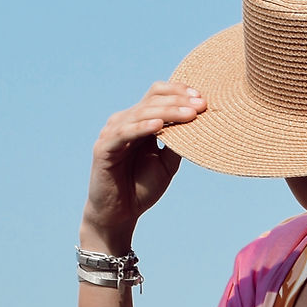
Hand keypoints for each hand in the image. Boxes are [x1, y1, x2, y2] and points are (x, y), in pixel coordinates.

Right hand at [80, 83, 205, 254]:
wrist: (119, 215)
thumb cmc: (141, 188)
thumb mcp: (167, 163)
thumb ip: (177, 143)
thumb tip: (197, 123)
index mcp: (139, 121)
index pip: (157, 94)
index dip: (179, 91)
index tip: (203, 99)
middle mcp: (124, 121)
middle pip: (152, 100)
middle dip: (179, 101)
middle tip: (201, 106)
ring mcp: (112, 133)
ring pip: (140, 113)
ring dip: (167, 112)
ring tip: (189, 115)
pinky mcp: (103, 148)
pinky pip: (124, 133)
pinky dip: (142, 128)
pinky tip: (158, 126)